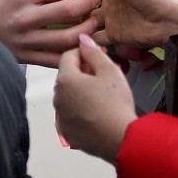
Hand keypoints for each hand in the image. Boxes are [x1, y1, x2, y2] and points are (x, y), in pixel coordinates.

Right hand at [0, 0, 101, 67]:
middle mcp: (24, 19)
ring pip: (67, 38)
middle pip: (68, 10)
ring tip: (94, 21)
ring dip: (87, 29)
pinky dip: (75, 53)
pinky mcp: (28, 58)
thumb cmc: (0, 4)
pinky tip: (86, 45)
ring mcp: (27, 41)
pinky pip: (57, 59)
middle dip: (90, 2)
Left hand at [53, 35, 136, 161]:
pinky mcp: (66, 132)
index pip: (68, 55)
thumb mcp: (109, 70)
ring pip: (68, 95)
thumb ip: (93, 52)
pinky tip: (95, 112)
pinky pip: (70, 114)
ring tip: (102, 94)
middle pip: (67, 76)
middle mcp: (57, 97)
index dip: (85, 52)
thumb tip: (82, 39)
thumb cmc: (115, 102)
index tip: (100, 55)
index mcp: (65, 79)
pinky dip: (79, 110)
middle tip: (105, 74)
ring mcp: (60, 117)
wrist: (119, 138)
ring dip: (81, 90)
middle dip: (83, 71)